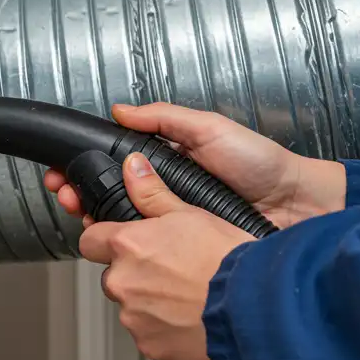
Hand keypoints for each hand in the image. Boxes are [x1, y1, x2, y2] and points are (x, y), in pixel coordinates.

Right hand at [43, 103, 345, 228]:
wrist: (296, 206)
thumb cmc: (261, 164)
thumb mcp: (209, 128)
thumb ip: (165, 118)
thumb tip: (121, 110)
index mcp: (167, 163)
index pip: (113, 166)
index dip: (84, 169)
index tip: (63, 173)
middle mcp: (164, 193)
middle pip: (108, 197)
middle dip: (79, 195)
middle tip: (64, 195)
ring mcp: (172, 223)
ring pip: (122, 225)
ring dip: (95, 220)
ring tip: (81, 213)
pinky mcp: (183, 250)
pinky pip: (149, 249)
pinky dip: (128, 247)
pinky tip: (114, 242)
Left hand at [78, 152, 252, 359]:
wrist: (255, 309)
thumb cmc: (228, 260)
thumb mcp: (193, 214)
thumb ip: (153, 194)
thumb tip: (133, 168)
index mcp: (128, 245)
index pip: (90, 240)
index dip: (106, 239)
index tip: (124, 242)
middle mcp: (123, 282)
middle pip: (114, 275)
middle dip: (135, 273)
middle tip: (172, 270)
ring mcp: (135, 318)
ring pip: (132, 306)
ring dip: (151, 302)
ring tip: (188, 295)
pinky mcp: (150, 346)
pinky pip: (149, 334)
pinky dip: (165, 328)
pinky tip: (192, 317)